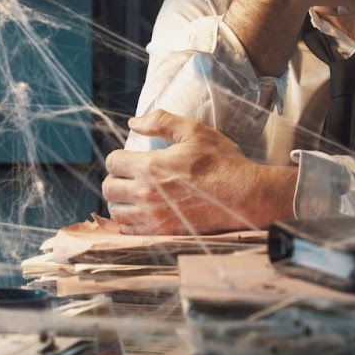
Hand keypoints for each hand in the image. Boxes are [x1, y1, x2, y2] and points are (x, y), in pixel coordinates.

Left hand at [102, 110, 296, 234]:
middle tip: (131, 176)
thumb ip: (161, 122)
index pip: (112, 162)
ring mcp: (152, 217)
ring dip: (121, 202)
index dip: (119, 157)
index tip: (130, 158)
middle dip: (117, 179)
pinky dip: (131, 221)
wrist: (244, 196)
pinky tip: (143, 212)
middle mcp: (145, 194)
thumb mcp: (194, 132)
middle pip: (109, 188)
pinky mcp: (162, 233)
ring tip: (136, 195)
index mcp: (150, 166)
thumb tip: (133, 122)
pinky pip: (129, 230)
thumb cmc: (222, 162)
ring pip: (116, 211)